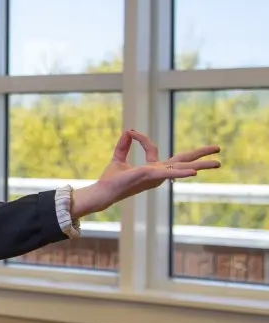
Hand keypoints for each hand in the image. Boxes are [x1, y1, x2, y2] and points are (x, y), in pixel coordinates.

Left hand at [71, 129, 219, 219]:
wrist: (104, 191)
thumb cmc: (111, 180)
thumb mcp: (118, 158)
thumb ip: (124, 145)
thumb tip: (128, 131)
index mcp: (151, 169)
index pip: (153, 148)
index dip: (142, 138)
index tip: (131, 132)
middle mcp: (158, 174)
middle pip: (183, 161)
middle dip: (200, 155)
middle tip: (218, 149)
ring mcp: (157, 176)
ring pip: (182, 168)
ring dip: (201, 165)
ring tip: (218, 162)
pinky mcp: (152, 177)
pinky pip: (170, 174)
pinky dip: (182, 172)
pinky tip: (195, 172)